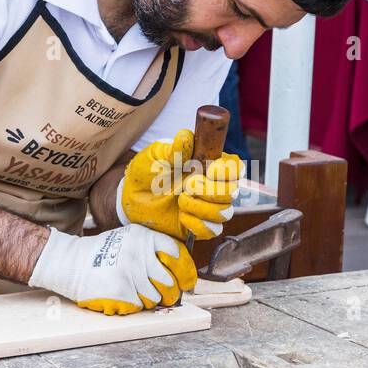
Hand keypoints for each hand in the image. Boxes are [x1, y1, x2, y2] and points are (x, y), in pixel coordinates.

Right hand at [28, 224, 196, 315]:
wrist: (72, 263)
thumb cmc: (104, 254)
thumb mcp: (130, 239)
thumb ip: (154, 250)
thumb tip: (183, 273)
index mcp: (144, 237)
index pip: (177, 255)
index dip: (186, 272)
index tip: (187, 281)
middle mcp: (139, 253)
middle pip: (170, 283)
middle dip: (169, 293)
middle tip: (166, 295)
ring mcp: (130, 273)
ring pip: (155, 298)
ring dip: (148, 299)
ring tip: (134, 290)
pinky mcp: (120, 291)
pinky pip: (139, 305)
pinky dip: (133, 304)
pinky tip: (123, 294)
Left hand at [119, 129, 241, 240]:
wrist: (133, 198)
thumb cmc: (147, 172)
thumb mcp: (156, 156)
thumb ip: (173, 148)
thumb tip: (186, 137)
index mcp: (209, 165)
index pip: (235, 167)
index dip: (228, 170)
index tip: (209, 170)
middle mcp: (214, 186)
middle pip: (232, 192)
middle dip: (210, 190)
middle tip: (187, 185)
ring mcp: (209, 208)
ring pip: (224, 212)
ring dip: (201, 207)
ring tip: (180, 200)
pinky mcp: (201, 226)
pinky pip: (213, 230)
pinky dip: (197, 224)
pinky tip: (182, 216)